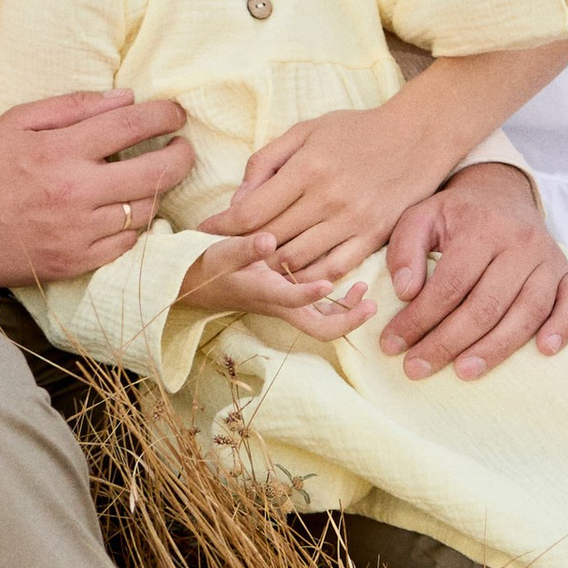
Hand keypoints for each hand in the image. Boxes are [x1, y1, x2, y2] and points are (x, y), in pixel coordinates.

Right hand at [0, 94, 192, 284]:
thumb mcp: (19, 120)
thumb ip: (74, 106)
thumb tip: (126, 98)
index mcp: (61, 150)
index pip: (132, 125)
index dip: (165, 117)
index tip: (176, 115)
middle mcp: (75, 191)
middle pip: (156, 172)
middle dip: (182, 156)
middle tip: (183, 148)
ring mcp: (77, 231)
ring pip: (145, 210)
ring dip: (155, 192)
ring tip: (147, 180)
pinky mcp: (75, 261)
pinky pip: (126, 244)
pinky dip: (132, 227)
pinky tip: (125, 213)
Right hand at [180, 230, 377, 339]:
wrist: (196, 281)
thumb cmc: (210, 263)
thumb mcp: (222, 251)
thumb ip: (244, 246)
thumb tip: (268, 240)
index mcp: (263, 293)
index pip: (290, 301)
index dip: (309, 295)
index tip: (328, 283)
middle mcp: (279, 306)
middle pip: (318, 328)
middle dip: (347, 320)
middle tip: (372, 304)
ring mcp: (287, 306)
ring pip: (323, 321)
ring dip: (348, 312)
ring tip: (367, 290)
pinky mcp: (289, 300)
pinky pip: (320, 309)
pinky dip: (340, 301)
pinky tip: (351, 280)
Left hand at [202, 102, 463, 283]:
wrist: (418, 137)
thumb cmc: (357, 131)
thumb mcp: (306, 131)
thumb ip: (267, 162)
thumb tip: (238, 202)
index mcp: (308, 168)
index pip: (250, 212)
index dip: (221, 227)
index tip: (205, 231)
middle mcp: (329, 198)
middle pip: (269, 240)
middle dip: (240, 248)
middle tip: (224, 251)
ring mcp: (353, 222)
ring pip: (296, 260)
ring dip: (271, 266)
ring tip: (255, 263)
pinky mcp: (373, 238)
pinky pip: (332, 269)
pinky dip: (307, 276)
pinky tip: (293, 271)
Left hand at [381, 161, 567, 380]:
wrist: (503, 193)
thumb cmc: (457, 214)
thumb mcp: (420, 217)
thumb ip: (404, 250)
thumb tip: (406, 292)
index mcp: (482, 228)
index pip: (449, 285)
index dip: (419, 319)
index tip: (392, 345)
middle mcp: (521, 243)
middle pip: (486, 305)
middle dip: (448, 342)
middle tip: (417, 367)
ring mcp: (549, 260)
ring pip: (527, 312)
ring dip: (495, 349)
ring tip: (464, 372)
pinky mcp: (567, 273)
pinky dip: (563, 328)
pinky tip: (544, 352)